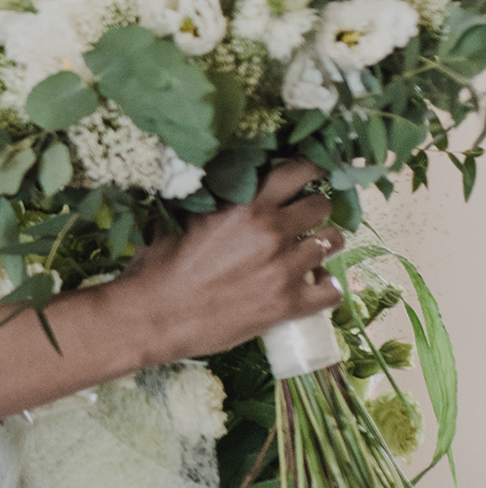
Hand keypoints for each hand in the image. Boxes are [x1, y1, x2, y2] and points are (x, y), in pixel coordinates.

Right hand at [114, 161, 346, 361]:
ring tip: (309, 250)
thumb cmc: (159, 267)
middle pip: (321, 206)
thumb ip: (210, 200)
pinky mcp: (289, 305)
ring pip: (334, 243)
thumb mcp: (181, 219)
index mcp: (245, 206)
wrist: (154, 317)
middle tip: (301, 219)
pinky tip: (314, 285)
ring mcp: (285, 270)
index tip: (309, 176)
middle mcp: (272, 232)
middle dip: (313, 209)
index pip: (298, 172)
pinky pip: (332, 292)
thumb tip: (221, 184)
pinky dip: (327, 288)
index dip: (309, 170)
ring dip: (323, 244)